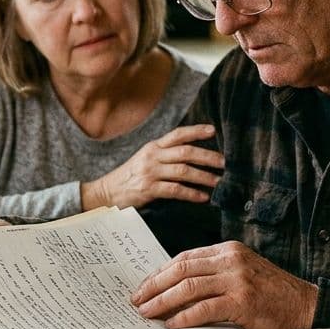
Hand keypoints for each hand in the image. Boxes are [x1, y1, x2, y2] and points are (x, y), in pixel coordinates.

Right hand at [81, 124, 223, 209]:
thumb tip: (192, 158)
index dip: (196, 131)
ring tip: (217, 182)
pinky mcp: (148, 189)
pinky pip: (175, 190)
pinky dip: (191, 193)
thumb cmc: (129, 177)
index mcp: (153, 147)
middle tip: (224, 163)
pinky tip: (202, 197)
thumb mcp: (145, 160)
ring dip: (203, 176)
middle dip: (207, 156)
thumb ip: (165, 156)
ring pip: (183, 171)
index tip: (213, 131)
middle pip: (185, 152)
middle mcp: (152, 156)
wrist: (106, 192)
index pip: (178, 134)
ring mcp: (150, 172)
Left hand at [130, 241, 317, 328]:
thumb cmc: (273, 297)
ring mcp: (238, 279)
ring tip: (147, 313)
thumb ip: (215, 277)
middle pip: (181, 269)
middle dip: (154, 286)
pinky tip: (172, 326)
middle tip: (136, 300)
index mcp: (229, 250)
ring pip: (188, 287)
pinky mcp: (243, 301)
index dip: (160, 273)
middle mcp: (232, 259)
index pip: (185, 258)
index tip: (143, 287)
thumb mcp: (243, 276)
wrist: (307, 308)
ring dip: (162, 301)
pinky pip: (204, 308)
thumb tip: (176, 292)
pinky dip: (184, 318)